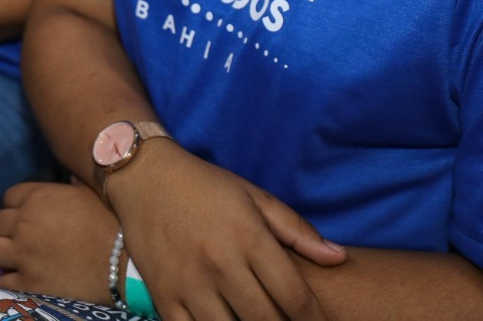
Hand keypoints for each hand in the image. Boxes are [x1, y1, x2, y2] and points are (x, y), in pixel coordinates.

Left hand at [0, 181, 118, 303]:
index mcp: (38, 197)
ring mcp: (22, 254)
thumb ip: (73, 183)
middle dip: (7, 229)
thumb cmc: (112, 224)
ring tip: (13, 258)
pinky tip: (21, 280)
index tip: (29, 216)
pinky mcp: (26, 283)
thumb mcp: (92, 193)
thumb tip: (69, 176)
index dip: (18, 206)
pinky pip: (1, 281)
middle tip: (22, 238)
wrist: (124, 264)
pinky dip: (9, 280)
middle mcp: (23, 223)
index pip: (9, 196)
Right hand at [110, 144, 345, 320]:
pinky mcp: (163, 295)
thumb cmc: (206, 186)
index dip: (315, 320)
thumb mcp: (255, 197)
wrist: (143, 176)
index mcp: (249, 238)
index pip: (295, 297)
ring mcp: (189, 283)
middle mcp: (221, 264)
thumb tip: (338, 258)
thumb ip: (297, 231)